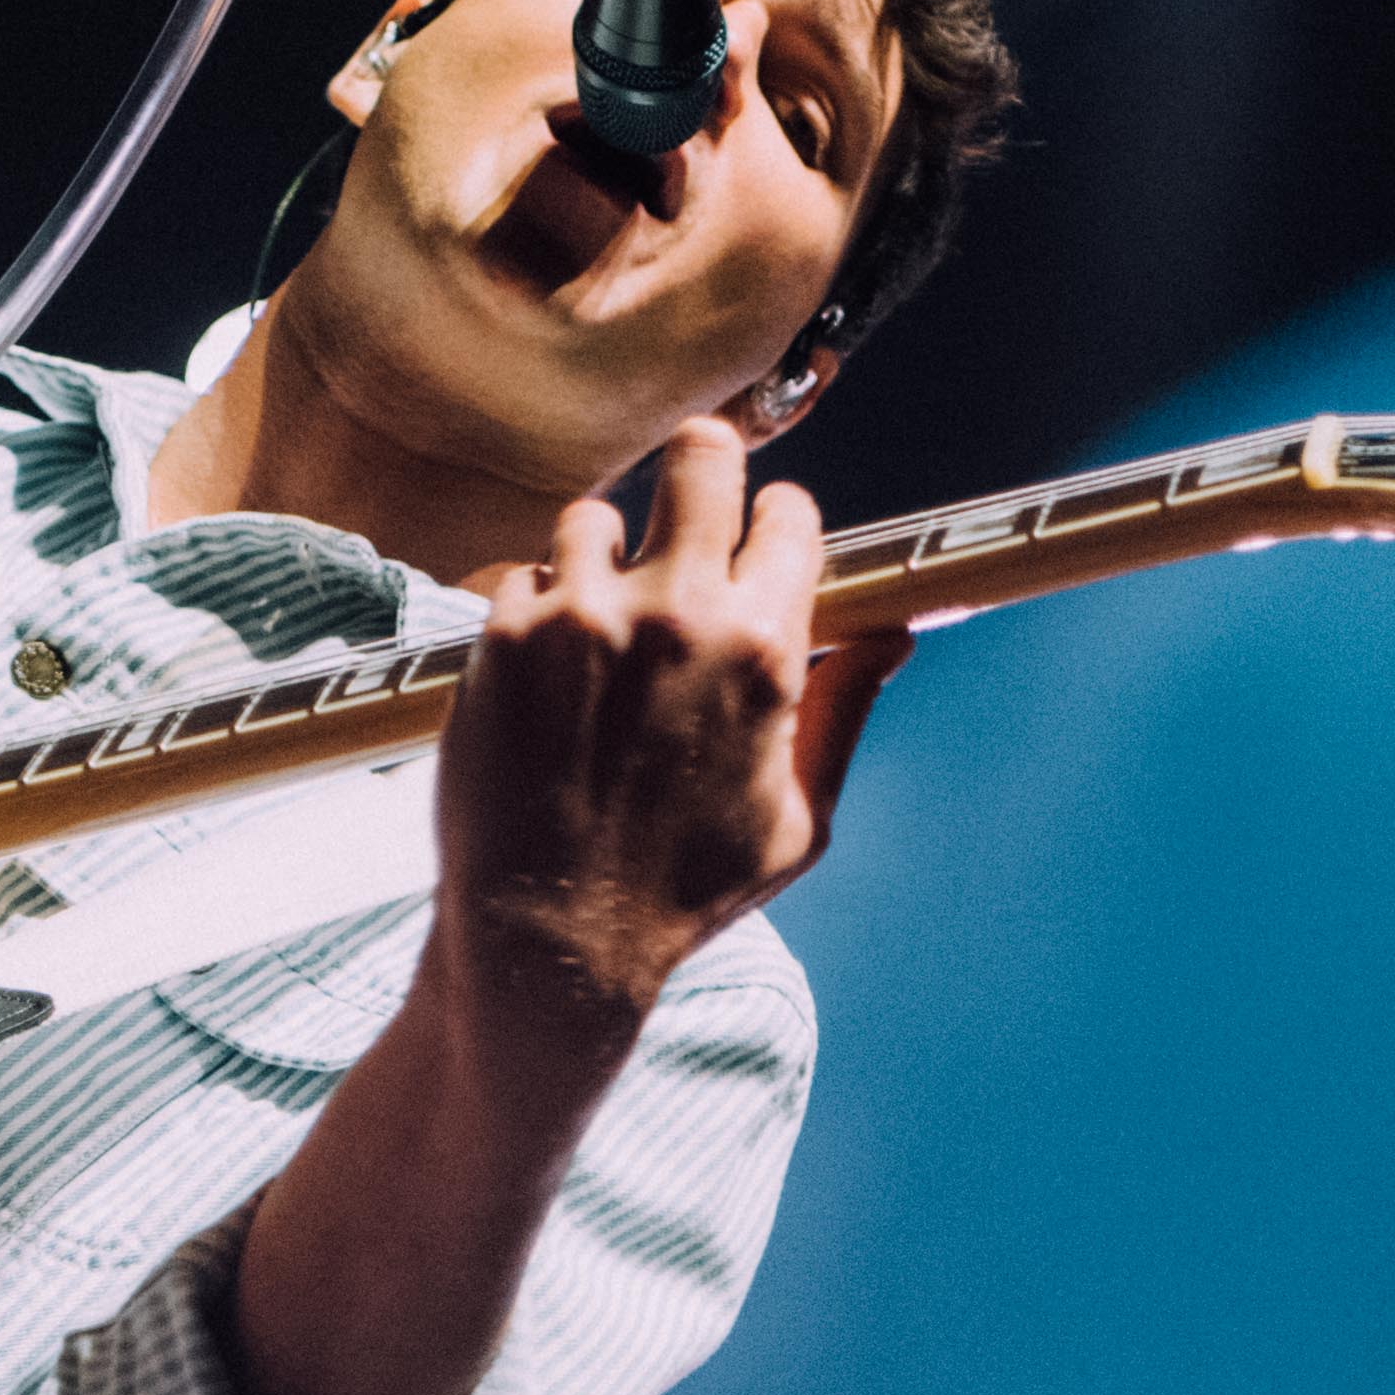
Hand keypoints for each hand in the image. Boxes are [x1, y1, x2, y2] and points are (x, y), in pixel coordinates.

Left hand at [433, 417, 909, 1034]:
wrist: (548, 940)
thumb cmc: (682, 893)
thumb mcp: (799, 821)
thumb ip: (843, 711)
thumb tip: (892, 637)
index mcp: (763, 649)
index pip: (789, 513)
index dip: (777, 524)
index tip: (758, 543)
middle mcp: (677, 614)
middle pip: (702, 454)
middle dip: (703, 472)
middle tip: (687, 512)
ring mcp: (582, 616)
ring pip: (598, 515)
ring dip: (603, 558)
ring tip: (600, 626)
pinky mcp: (503, 634)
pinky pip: (524, 576)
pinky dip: (536, 614)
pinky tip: (546, 677)